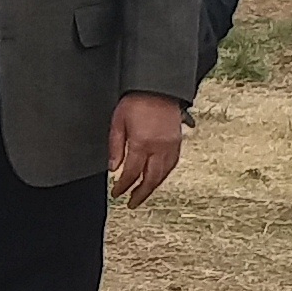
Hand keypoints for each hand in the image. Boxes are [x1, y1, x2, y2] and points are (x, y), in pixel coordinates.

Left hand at [110, 91, 185, 206]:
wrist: (158, 87)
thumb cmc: (135, 101)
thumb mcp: (118, 122)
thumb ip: (115, 147)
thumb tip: (113, 169)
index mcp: (142, 143)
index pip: (131, 173)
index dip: (123, 186)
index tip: (116, 193)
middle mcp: (159, 147)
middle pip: (150, 179)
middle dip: (140, 194)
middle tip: (131, 203)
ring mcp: (171, 145)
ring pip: (163, 174)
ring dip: (153, 186)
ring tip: (142, 194)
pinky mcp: (178, 141)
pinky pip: (172, 164)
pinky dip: (163, 175)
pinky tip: (156, 178)